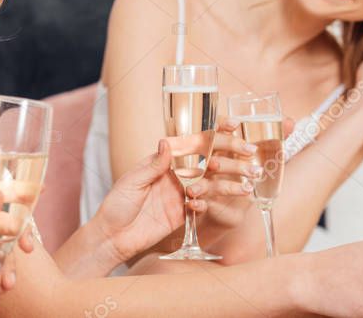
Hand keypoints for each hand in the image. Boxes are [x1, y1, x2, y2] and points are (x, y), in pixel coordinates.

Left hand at [92, 118, 254, 263]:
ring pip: (210, 183)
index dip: (209, 134)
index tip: (231, 125)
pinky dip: (214, 201)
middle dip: (229, 155)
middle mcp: (175, 174)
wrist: (113, 237)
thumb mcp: (132, 182)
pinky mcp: (183, 213)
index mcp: (162, 160)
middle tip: (249, 152)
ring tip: (250, 181)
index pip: (189, 143)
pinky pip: (203, 204)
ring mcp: (181, 194)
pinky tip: (231, 198)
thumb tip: (165, 142)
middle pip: (205, 161)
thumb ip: (153, 166)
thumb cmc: (117, 204)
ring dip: (230, 181)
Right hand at [195, 116, 295, 233]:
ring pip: (208, 177)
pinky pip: (195, 199)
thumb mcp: (253, 157)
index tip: (236, 123)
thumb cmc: (238, 174)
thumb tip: (291, 122)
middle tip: (253, 151)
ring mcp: (200, 178)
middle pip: (213, 149)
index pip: (215, 129)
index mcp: (216, 146)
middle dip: (232, 149)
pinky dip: (197, 201)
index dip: (223, 125)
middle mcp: (205, 160)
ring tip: (249, 188)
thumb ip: (272, 139)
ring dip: (227, 183)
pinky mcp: (200, 198)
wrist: (227, 208)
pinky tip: (200, 203)